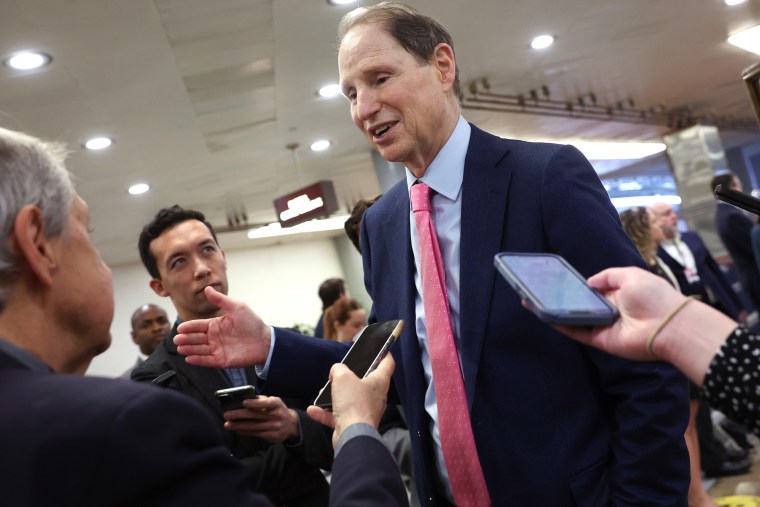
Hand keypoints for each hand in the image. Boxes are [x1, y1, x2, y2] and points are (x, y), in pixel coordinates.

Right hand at [174, 286, 270, 367]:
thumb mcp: (237, 308)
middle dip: (186, 338)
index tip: (180, 328)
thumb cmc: (252, 323)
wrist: (265, 341)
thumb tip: (208, 288)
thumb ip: (221, 300)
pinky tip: (189, 358)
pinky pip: (207, 360)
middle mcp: (214, 337)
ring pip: (200, 349)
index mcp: (216, 325)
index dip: (189, 327)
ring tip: (180, 348)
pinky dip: (198, 360)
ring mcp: (217, 349)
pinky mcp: (222, 360)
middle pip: (196, 338)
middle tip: (177, 339)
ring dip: (190, 349)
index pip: (198, 326)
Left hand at [223, 395, 299, 442]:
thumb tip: (243, 398)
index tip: (244, 402)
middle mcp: (276, 415)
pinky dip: (245, 432)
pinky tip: (237, 430)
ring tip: (227, 424)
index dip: (255, 403)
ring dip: (238, 425)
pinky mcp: (271, 436)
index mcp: (276, 404)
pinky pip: (255, 433)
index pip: (266, 403)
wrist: (291, 425)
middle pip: (256, 415)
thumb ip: (261, 400)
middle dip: (239, 415)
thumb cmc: (278, 410)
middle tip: (227, 414)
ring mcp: (274, 427)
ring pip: (253, 426)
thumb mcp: (273, 402)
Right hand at [307, 355, 394, 447]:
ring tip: (323, 391)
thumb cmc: (354, 404)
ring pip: (349, 398)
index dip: (385, 353)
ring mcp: (364, 410)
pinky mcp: (353, 423)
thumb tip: (336, 372)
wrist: (352, 435)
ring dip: (334, 395)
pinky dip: (325, 412)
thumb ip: (338, 369)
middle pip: (366, 381)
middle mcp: (375, 396)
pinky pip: (338, 415)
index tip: (381, 349)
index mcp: (379, 382)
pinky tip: (313, 409)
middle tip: (340, 372)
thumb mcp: (342, 377)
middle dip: (350, 377)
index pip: (388, 363)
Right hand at [555, 266, 685, 359]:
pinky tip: (546, 316)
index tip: (560, 282)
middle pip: (583, 306)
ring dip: (558, 312)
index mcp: (620, 295)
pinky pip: (578, 333)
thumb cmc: (653, 296)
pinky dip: (562, 326)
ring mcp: (604, 327)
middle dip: (565, 299)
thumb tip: (589, 282)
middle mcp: (611, 311)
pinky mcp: (600, 340)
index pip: (594, 291)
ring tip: (536, 303)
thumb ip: (608, 276)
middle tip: (543, 291)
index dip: (579, 287)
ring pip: (576, 319)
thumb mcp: (631, 275)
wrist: (668, 325)